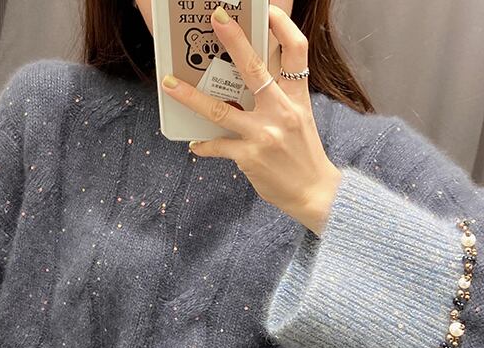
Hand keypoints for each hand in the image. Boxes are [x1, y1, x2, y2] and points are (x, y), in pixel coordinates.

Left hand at [160, 4, 342, 235]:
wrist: (315, 192)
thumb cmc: (304, 154)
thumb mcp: (300, 117)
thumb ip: (279, 97)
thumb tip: (250, 81)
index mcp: (296, 97)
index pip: (296, 51)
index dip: (281, 25)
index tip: (264, 10)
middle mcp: (281, 111)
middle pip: (255, 68)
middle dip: (233, 40)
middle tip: (216, 18)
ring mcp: (264, 134)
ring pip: (220, 109)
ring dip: (191, 96)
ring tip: (169, 84)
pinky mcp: (250, 156)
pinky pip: (217, 146)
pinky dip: (204, 145)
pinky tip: (195, 144)